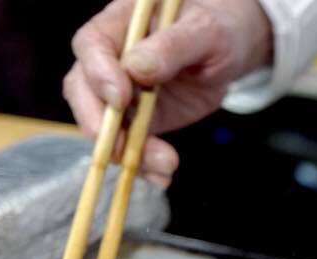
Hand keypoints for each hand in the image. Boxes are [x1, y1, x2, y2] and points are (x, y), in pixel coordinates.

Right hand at [63, 0, 272, 186]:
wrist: (232, 50)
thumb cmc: (217, 28)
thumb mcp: (205, 31)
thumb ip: (172, 46)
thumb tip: (137, 68)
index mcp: (122, 24)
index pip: (92, 45)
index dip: (98, 73)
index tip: (120, 98)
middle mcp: (113, 59)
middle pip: (84, 91)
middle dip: (99, 124)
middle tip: (119, 147)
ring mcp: (125, 94)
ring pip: (106, 127)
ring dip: (128, 152)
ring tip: (164, 166)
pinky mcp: (142, 120)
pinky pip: (132, 146)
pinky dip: (145, 165)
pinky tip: (163, 176)